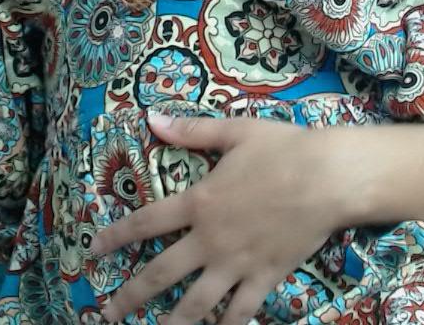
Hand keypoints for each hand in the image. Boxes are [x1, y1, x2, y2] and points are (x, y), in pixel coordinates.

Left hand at [93, 110, 358, 324]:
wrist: (329, 178)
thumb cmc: (284, 149)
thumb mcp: (235, 131)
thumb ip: (192, 130)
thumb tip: (151, 119)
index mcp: (199, 202)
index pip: (146, 222)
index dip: (116, 237)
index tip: (93, 250)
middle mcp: (210, 239)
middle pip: (160, 274)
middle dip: (130, 296)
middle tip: (107, 313)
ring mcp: (236, 263)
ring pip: (195, 303)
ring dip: (171, 324)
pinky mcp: (264, 277)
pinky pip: (241, 311)